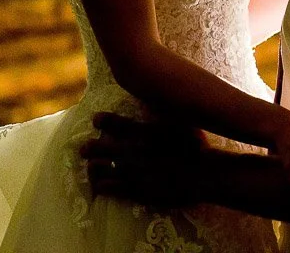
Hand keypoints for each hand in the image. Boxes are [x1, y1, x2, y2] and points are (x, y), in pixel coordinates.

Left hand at [81, 113, 206, 206]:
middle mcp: (131, 151)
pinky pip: (106, 189)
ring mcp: (130, 172)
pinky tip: (100, 185)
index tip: (97, 120)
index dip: (100, 121)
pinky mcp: (133, 191)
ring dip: (92, 167)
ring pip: (97, 169)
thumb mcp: (181, 121)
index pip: (110, 123)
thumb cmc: (197, 146)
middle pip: (97, 148)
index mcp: (141, 132)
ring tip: (92, 167)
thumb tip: (149, 98)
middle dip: (89, 147)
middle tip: (85, 148)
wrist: (204, 175)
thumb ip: (162, 111)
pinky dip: (100, 185)